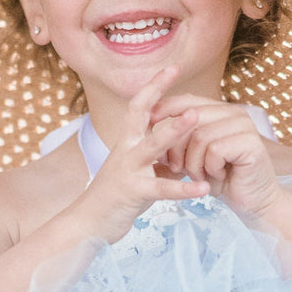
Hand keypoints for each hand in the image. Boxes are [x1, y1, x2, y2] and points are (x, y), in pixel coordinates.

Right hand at [67, 69, 211, 241]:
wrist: (87, 224)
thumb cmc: (115, 196)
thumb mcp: (138, 170)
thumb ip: (159, 157)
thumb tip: (184, 146)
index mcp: (127, 142)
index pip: (139, 106)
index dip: (154, 86)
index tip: (173, 67)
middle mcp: (125, 150)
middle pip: (139, 113)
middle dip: (158, 91)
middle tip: (177, 71)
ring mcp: (128, 169)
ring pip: (152, 145)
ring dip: (175, 130)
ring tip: (197, 117)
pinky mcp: (133, 192)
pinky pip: (161, 189)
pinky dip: (184, 189)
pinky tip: (203, 189)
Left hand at [150, 94, 283, 216]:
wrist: (252, 202)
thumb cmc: (221, 179)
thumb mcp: (195, 154)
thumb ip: (179, 136)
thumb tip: (148, 120)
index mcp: (220, 111)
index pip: (187, 101)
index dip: (164, 109)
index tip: (147, 123)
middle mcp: (234, 113)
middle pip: (190, 117)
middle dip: (177, 146)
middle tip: (178, 168)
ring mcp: (244, 126)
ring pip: (200, 136)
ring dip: (194, 163)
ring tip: (202, 175)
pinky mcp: (251, 142)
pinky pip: (215, 150)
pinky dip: (210, 168)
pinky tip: (219, 176)